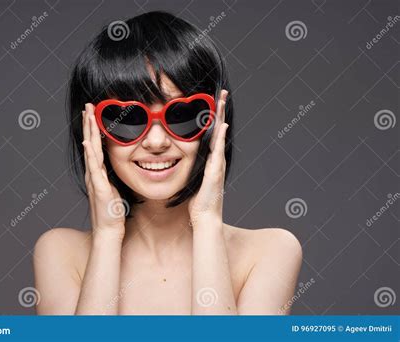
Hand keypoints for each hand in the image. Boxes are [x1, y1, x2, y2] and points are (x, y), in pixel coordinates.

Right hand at [82, 103, 125, 238]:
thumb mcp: (113, 190)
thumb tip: (118, 168)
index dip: (94, 129)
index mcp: (98, 173)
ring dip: (89, 132)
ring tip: (87, 115)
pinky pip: (94, 168)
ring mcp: (94, 180)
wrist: (108, 231)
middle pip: (90, 144)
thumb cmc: (112, 213)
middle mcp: (93, 174)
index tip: (94, 114)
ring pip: (91, 151)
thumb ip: (112, 178)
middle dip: (90, 124)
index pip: (95, 146)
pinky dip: (91, 154)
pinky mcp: (99, 188)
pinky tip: (89, 141)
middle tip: (89, 105)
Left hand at [188, 90, 228, 227]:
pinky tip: (222, 125)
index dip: (213, 119)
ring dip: (222, 117)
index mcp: (210, 160)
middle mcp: (216, 159)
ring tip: (223, 100)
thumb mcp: (192, 181)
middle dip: (221, 111)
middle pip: (219, 129)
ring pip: (220, 135)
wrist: (205, 218)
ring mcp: (217, 164)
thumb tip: (177, 163)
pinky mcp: (215, 171)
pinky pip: (218, 150)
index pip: (211, 134)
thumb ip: (189, 170)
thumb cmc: (198, 203)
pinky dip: (220, 138)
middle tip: (223, 93)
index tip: (212, 103)